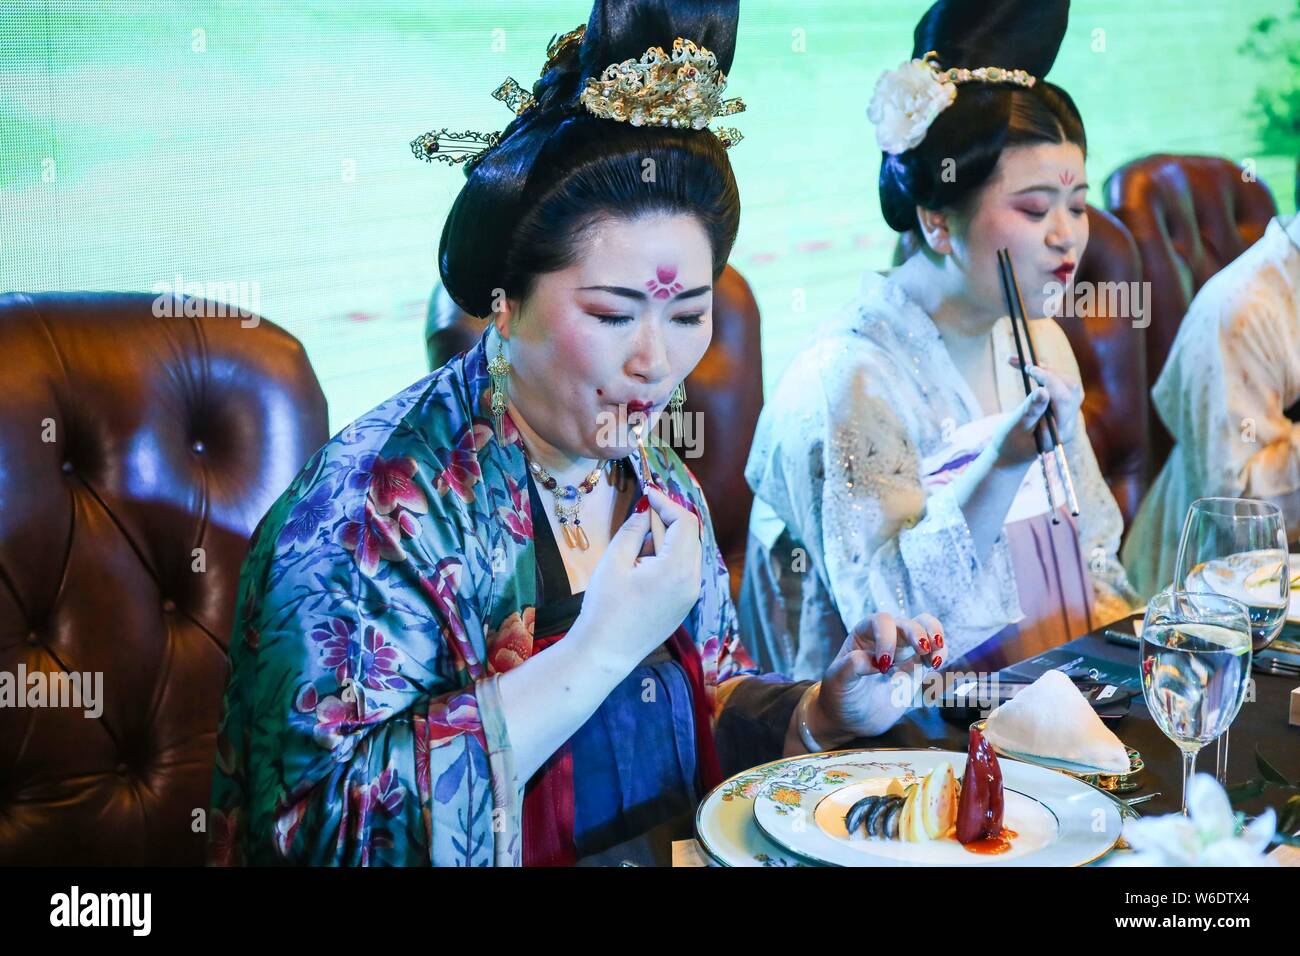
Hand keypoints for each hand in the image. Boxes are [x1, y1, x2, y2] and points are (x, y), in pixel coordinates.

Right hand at [574, 486, 702, 673]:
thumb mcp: (614, 561)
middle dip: (668, 519)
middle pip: (690, 535)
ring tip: (638, 544)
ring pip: (689, 552)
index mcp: (677, 568)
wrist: (606, 653)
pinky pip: (685, 570)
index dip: (666, 503)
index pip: (684, 521)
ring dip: (668, 539)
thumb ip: (633, 530)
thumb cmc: (605, 607)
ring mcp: (691, 595)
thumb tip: (645, 509)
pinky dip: (670, 557)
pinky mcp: (684, 605)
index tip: (647, 493)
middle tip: (641, 514)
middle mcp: (692, 581)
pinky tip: (644, 564)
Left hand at [811, 612, 944, 740]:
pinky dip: (941, 653)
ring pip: (926, 627)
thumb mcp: (837, 682)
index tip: (883, 665)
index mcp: (864, 634)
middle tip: (921, 650)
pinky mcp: (917, 668)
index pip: (881, 621)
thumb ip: (851, 667)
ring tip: (935, 653)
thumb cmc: (839, 696)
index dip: (887, 637)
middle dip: (917, 633)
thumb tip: (873, 660)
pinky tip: (935, 664)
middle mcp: (886, 637)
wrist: (851, 719)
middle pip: (908, 622)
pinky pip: (935, 651)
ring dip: (935, 635)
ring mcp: (904, 651)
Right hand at [992, 358, 1081, 465]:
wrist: (1012, 455)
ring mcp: (1069, 417)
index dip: (1049, 381)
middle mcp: (1070, 423)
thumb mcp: (1015, 428)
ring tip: (1028, 366)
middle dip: (1051, 373)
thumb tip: (1043, 389)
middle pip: (1072, 389)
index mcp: (1059, 431)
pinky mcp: (1063, 410)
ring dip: (1050, 372)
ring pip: (1069, 385)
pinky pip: (1061, 387)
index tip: (1029, 369)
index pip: (1063, 399)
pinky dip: (1047, 376)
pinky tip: (1031, 369)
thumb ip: (1030, 410)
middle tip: (1028, 367)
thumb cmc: (1009, 444)